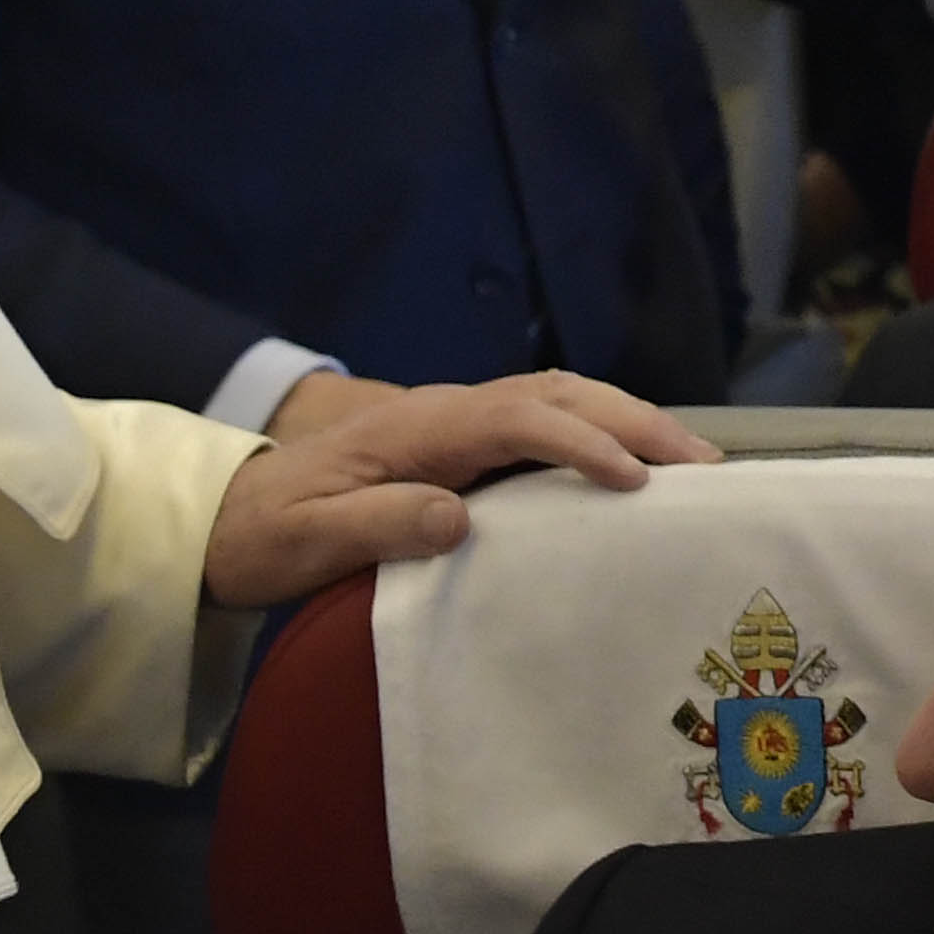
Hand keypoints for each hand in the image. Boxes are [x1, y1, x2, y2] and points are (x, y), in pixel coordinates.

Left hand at [200, 372, 718, 606]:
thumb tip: (457, 518)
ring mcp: (459, 423)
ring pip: (561, 399)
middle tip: (703, 466)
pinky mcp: (466, 445)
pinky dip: (604, 433)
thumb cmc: (265, 534)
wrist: (230, 516)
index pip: (517, 418)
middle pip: (557, 393)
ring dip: (629, 421)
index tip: (632, 482)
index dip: (580, 444)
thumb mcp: (303, 541)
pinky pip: (549, 423)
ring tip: (692, 464)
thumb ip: (374, 525)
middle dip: (634, 421)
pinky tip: (638, 469)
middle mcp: (447, 412)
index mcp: (415, 428)